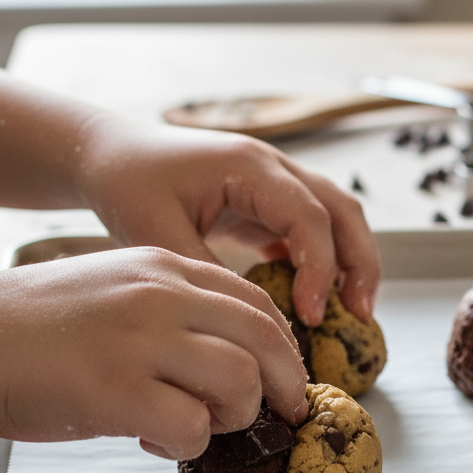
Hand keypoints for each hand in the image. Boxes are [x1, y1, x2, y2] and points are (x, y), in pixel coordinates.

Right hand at [0, 248, 306, 459]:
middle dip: (287, 383)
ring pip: (241, 381)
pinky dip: (187, 442)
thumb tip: (228, 358)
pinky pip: (193, 426)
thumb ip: (172, 312)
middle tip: (286, 412)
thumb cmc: (33, 324)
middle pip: (265, 338)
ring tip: (203, 424)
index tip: (288, 375)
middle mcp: (160, 296)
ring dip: (235, 415)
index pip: (254, 301)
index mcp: (163, 268)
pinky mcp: (117, 390)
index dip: (284, 344)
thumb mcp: (114, 288)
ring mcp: (140, 341)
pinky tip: (152, 437)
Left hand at [74, 115, 380, 327]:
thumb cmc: (127, 183)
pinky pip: (313, 231)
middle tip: (362, 315)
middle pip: (343, 210)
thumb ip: (204, 271)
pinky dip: (325, 263)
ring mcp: (275, 183)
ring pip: (338, 218)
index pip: (309, 216)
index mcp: (249, 166)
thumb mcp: (155, 231)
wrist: (110, 154)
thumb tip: (247, 319)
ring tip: (354, 312)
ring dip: (351, 262)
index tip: (311, 315)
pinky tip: (317, 300)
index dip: (319, 267)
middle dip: (360, 263)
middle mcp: (273, 168)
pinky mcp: (268, 204)